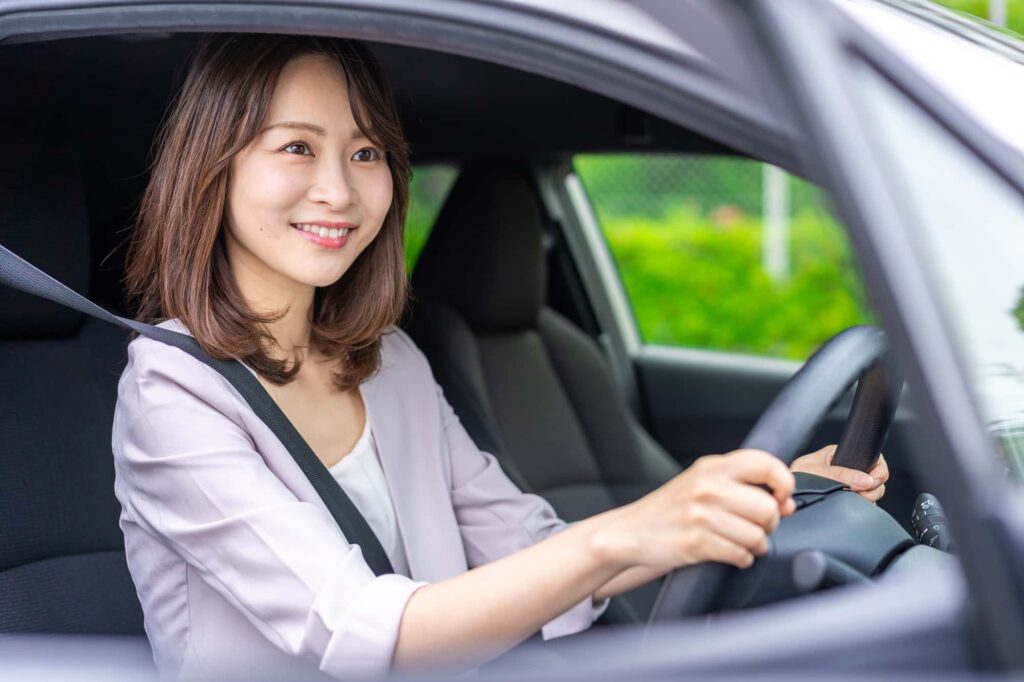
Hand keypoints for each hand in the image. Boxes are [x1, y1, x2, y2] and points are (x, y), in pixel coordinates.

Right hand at [599, 449, 795, 571]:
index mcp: (713, 466)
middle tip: (755, 526)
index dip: (784, 483)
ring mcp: (701, 515)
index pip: (766, 465)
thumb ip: (743, 486)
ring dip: (756, 545)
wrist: (632, 530)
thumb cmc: (673, 508)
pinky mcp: (696, 542)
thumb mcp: (704, 482)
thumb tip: (787, 504)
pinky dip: (741, 559)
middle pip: (768, 509)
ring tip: (742, 542)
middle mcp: (708, 487)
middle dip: (769, 524)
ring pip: (758, 536)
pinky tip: (730, 552)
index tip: (781, 498)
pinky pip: (741, 555)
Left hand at [790, 444, 888, 502]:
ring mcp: (848, 485)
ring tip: (851, 499)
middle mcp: (846, 469)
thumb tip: (868, 480)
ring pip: (872, 492)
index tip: (874, 480)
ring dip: (866, 498)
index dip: (878, 470)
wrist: (782, 494)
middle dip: (872, 488)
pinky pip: (863, 503)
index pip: (872, 458)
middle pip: (876, 478)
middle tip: (858, 494)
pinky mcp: (846, 500)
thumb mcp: (816, 472)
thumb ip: (841, 474)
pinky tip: (850, 506)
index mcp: (839, 455)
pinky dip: (861, 506)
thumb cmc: (793, 478)